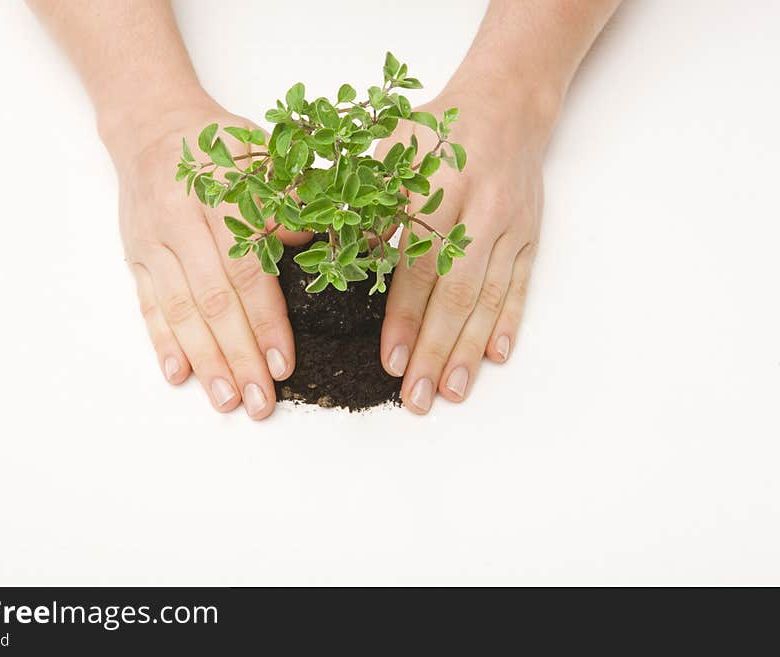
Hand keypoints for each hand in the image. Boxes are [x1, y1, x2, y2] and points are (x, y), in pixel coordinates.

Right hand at [106, 101, 305, 419]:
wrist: (152, 127)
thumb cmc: (222, 147)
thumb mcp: (264, 155)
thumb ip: (294, 199)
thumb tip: (330, 242)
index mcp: (221, 197)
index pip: (247, 270)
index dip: (266, 320)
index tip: (284, 364)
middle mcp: (181, 222)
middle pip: (213, 301)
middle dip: (239, 356)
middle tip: (260, 401)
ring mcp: (154, 243)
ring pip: (180, 311)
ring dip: (205, 359)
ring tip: (226, 400)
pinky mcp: (137, 257)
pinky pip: (148, 305)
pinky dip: (162, 342)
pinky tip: (179, 375)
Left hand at [374, 85, 554, 412]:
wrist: (507, 105)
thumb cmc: (434, 131)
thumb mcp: (386, 151)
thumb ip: (358, 202)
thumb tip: (322, 253)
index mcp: (437, 188)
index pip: (418, 265)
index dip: (405, 317)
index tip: (391, 359)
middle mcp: (480, 211)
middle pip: (456, 293)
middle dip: (436, 350)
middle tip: (418, 397)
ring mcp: (509, 226)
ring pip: (489, 298)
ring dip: (470, 349)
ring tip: (453, 392)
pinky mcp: (530, 236)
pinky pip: (520, 285)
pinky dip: (508, 322)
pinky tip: (495, 356)